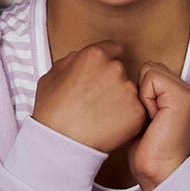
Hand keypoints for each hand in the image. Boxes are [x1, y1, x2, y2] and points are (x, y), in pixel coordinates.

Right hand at [32, 41, 147, 153]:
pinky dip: (126, 117)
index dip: (107, 59)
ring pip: (129, 90)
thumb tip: (80, 58)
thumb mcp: (51, 75)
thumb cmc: (53, 110)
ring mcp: (129, 91)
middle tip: (96, 97)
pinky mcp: (138, 112)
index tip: (103, 71)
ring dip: (120, 98)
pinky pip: (135, 110)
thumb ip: (71, 60)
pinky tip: (109, 124)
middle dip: (111, 80)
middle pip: (120, 70)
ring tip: (101, 113)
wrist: (62, 142)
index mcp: (94, 55)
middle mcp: (115, 69)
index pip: (113, 48)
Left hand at [131, 61, 189, 190]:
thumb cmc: (149, 148)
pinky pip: (151, 78)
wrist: (160, 172)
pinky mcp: (183, 97)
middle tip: (149, 118)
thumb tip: (124, 77)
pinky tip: (153, 118)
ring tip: (151, 118)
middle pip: (150, 67)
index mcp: (185, 94)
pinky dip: (145, 98)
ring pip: (150, 70)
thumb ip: (147, 93)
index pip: (152, 71)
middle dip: (141, 90)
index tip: (146, 117)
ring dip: (142, 94)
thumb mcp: (147, 113)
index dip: (140, 91)